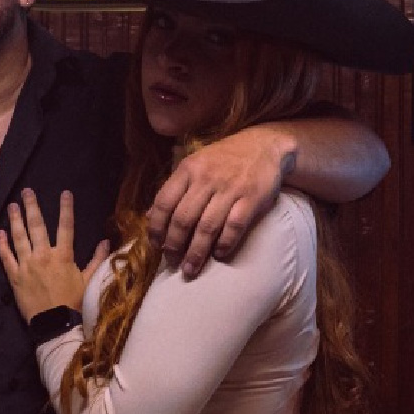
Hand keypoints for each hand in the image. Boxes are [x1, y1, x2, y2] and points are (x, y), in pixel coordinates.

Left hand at [0, 190, 106, 321]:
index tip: (65, 193)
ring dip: (15, 219)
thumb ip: (97, 260)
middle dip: (31, 206)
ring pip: (19, 237)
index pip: (66, 226)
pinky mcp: (15, 276)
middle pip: (36, 226)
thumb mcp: (89, 280)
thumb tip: (107, 241)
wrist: (54, 324)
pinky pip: (6, 257)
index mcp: (63, 255)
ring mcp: (27, 265)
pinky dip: (2, 244)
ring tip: (12, 206)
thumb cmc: (73, 302)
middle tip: (26, 192)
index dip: (66, 208)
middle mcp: (43, 256)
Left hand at [145, 127, 291, 276]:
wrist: (265, 144)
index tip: (156, 246)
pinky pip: (234, 226)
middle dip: (174, 245)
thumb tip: (149, 216)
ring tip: (191, 269)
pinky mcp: (252, 197)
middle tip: (173, 262)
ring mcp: (230, 188)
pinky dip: (225, 244)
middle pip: (183, 219)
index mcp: (188, 169)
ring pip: (207, 227)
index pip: (164, 202)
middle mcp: (207, 178)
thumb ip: (173, 189)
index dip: (156, 227)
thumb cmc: (225, 158)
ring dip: (196, 253)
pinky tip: (219, 255)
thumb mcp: (195, 165)